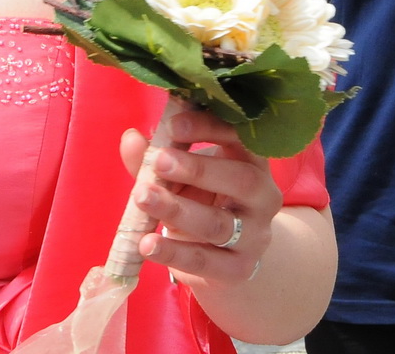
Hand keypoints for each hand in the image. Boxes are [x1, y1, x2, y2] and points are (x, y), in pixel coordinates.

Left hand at [122, 108, 283, 287]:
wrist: (225, 258)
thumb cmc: (202, 202)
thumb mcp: (181, 178)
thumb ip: (156, 159)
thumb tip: (131, 138)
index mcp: (253, 162)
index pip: (240, 138)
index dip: (209, 128)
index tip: (173, 124)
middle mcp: (263, 196)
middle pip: (240, 180)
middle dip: (198, 169)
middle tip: (158, 161)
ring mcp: (255, 235)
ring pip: (219, 223)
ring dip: (178, 210)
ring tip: (142, 197)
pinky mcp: (238, 269)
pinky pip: (205, 260)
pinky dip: (173, 252)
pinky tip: (146, 243)